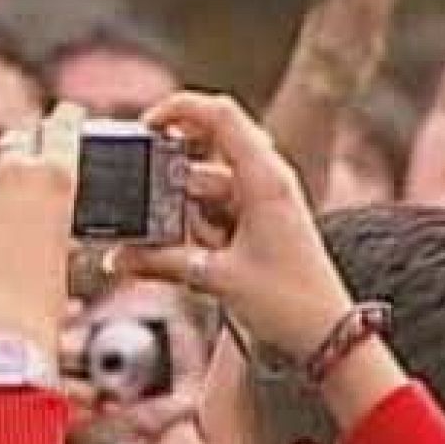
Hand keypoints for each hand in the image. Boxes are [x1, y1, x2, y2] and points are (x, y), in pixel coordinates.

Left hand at [0, 127, 76, 359]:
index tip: (66, 117)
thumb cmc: (46, 300)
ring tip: (4, 205)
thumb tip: (49, 204)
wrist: (4, 334)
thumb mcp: (67, 245)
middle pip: (17, 139)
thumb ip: (55, 209)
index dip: (64, 119)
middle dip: (24, 149)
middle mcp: (16, 172)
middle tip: (29, 167)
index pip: (61, 122)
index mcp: (58, 174)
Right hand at [117, 93, 352, 361]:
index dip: (178, 109)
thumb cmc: (288, 301)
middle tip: (150, 208)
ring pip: (207, 189)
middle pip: (205, 156)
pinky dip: (199, 228)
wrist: (327, 334)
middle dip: (173, 180)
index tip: (145, 127)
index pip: (219, 114)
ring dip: (186, 214)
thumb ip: (159, 262)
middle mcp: (266, 180)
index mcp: (263, 177)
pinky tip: (193, 258)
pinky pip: (218, 212)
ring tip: (184, 251)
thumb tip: (116, 258)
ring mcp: (264, 200)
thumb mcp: (215, 278)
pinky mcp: (260, 223)